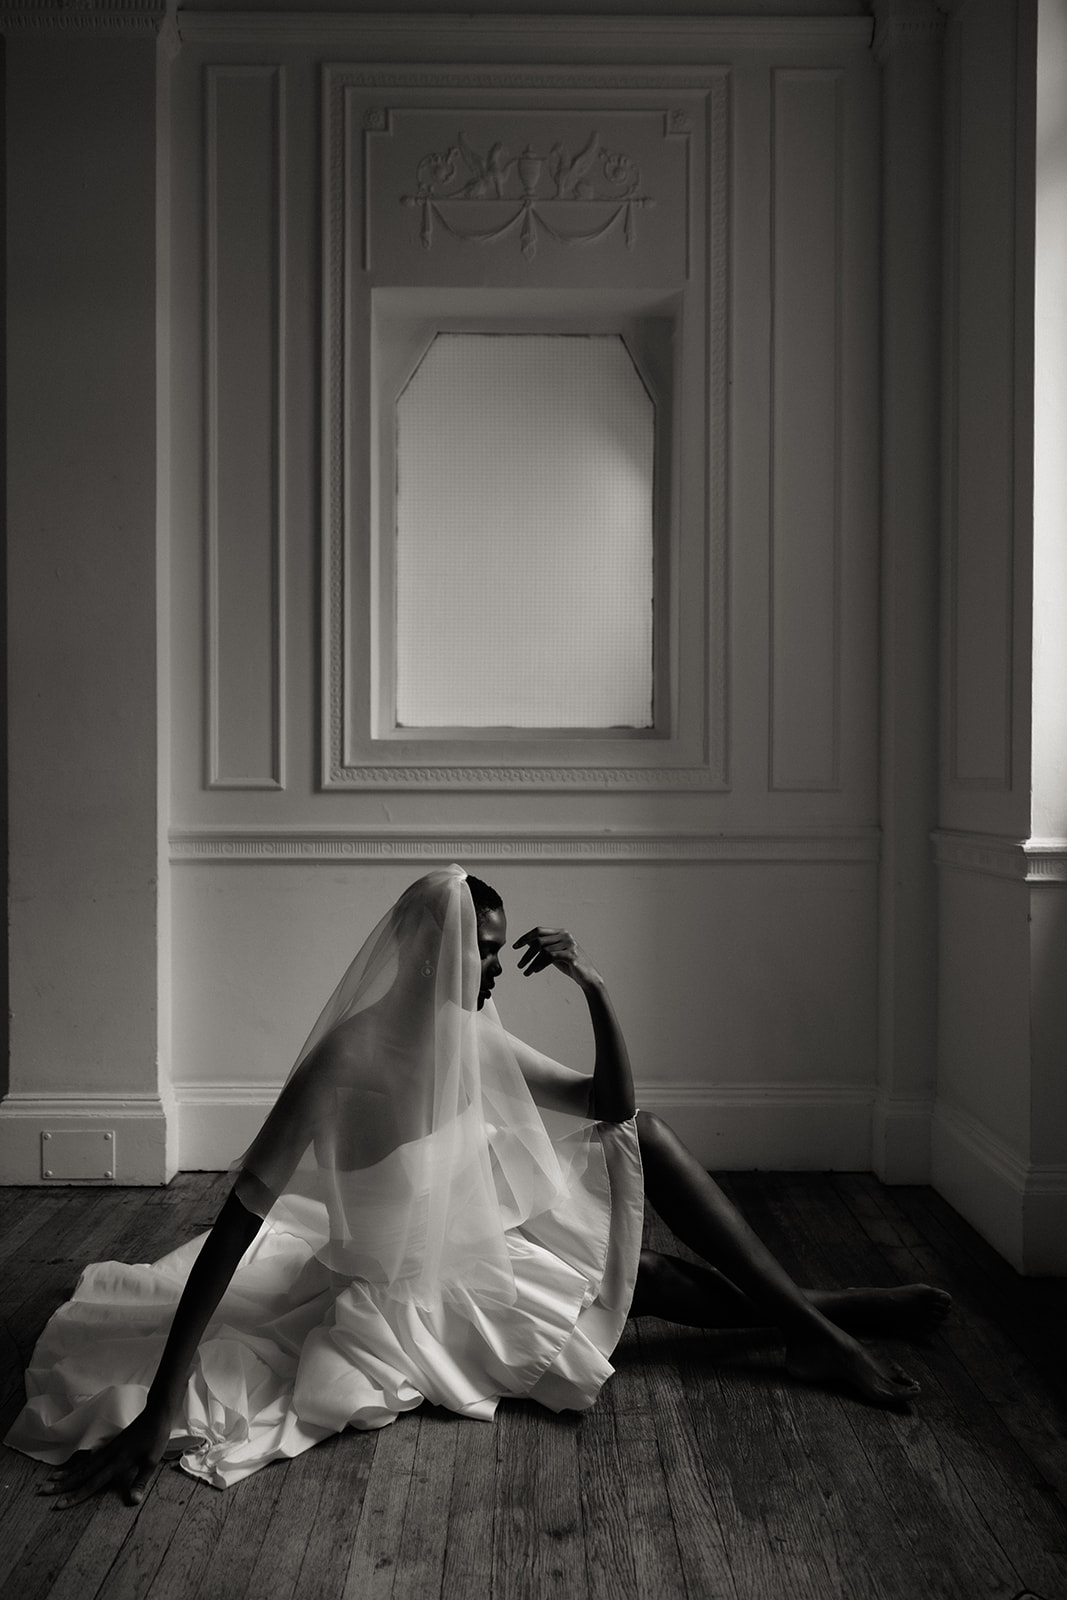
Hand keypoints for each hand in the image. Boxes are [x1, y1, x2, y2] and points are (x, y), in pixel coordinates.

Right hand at [39, 1404, 199, 1508]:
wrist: (155, 1414)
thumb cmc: (155, 1438)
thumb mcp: (152, 1461)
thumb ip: (140, 1482)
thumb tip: (132, 1502)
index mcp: (117, 1462)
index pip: (92, 1483)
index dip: (76, 1496)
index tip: (58, 1505)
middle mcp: (108, 1456)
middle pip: (81, 1474)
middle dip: (61, 1484)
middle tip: (42, 1491)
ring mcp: (108, 1449)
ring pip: (83, 1465)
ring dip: (66, 1474)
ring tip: (50, 1481)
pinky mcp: (110, 1445)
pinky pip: (90, 1458)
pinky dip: (78, 1465)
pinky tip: (71, 1469)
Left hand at [513, 927, 600, 988]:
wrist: (588, 977)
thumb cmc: (570, 965)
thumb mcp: (554, 954)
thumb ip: (543, 947)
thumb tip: (527, 942)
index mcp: (561, 933)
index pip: (539, 931)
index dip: (525, 937)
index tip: (515, 947)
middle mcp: (566, 935)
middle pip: (539, 941)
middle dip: (527, 954)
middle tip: (519, 965)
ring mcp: (569, 944)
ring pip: (543, 951)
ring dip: (532, 963)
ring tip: (525, 972)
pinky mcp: (571, 955)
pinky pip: (550, 957)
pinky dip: (540, 964)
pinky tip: (534, 971)